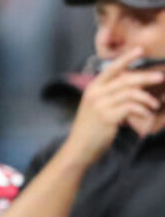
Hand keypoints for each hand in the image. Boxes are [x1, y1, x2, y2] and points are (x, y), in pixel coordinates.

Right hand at [64, 48, 163, 165]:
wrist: (78, 149)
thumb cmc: (89, 130)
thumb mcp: (96, 107)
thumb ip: (110, 94)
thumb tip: (134, 85)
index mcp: (92, 88)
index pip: (112, 68)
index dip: (126, 58)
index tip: (140, 50)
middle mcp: (96, 94)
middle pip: (126, 79)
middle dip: (145, 77)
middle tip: (160, 77)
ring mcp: (101, 105)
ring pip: (130, 93)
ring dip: (146, 98)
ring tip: (154, 104)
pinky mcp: (107, 117)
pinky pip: (130, 107)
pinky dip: (141, 110)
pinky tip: (146, 114)